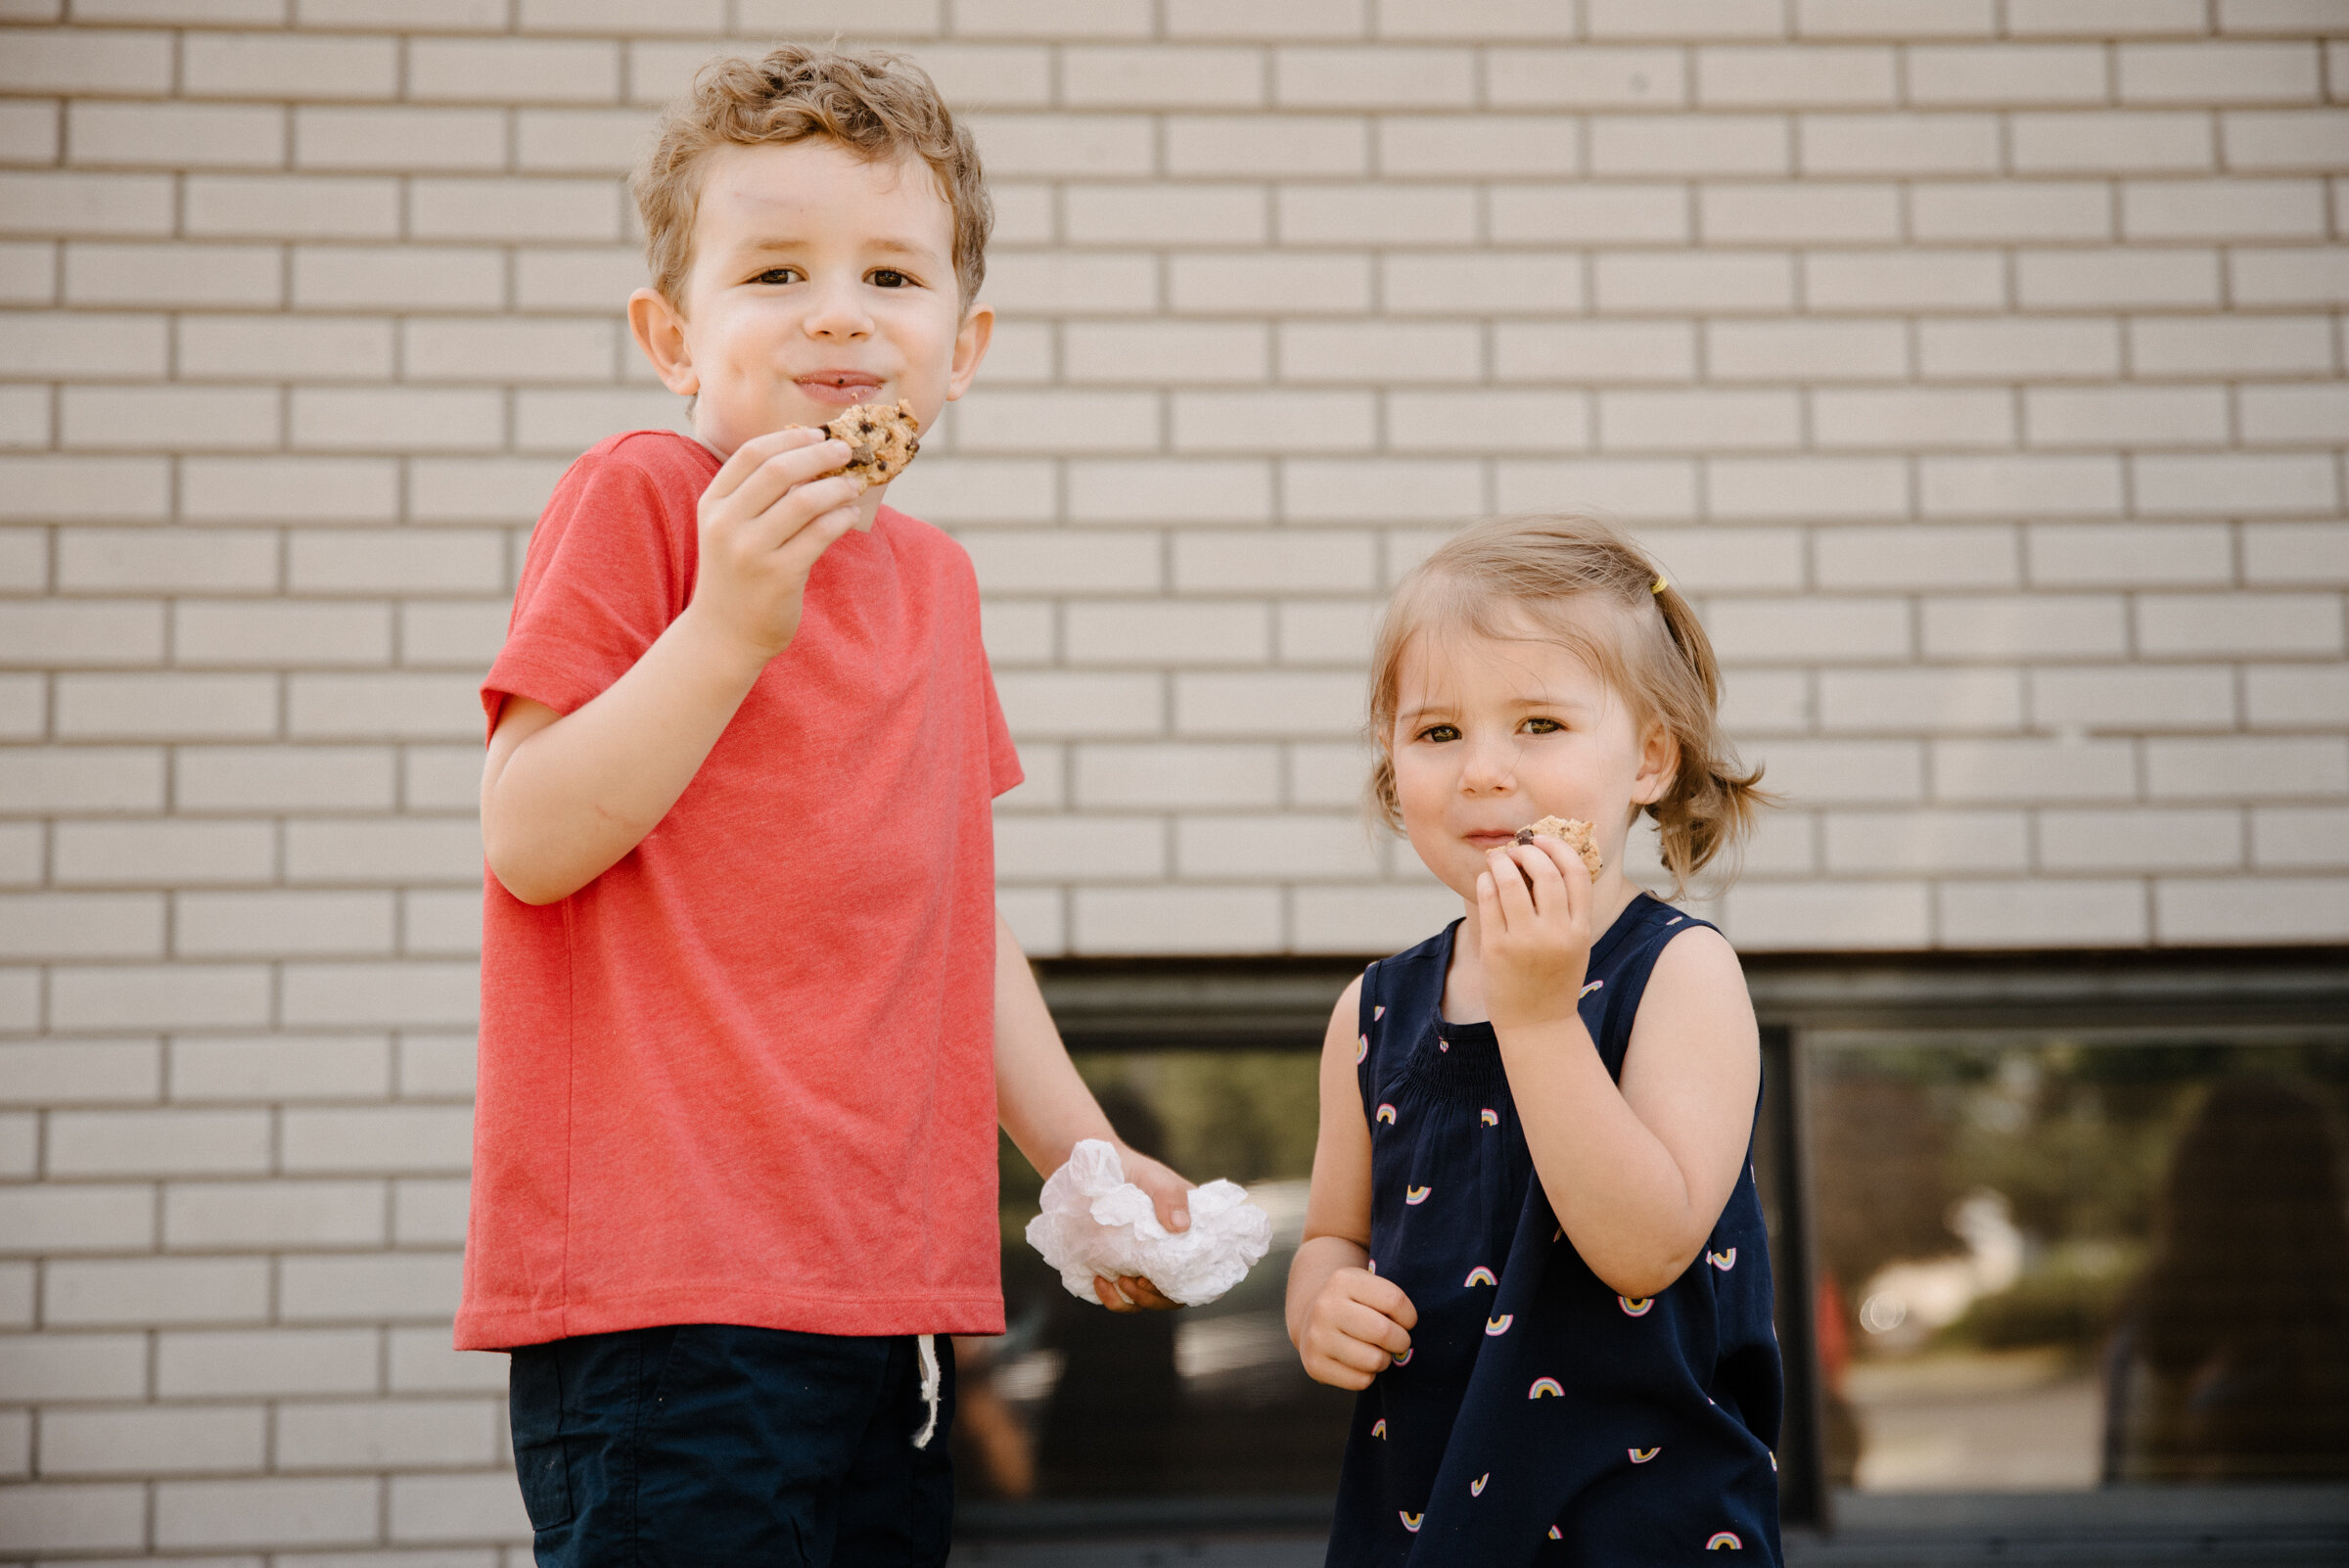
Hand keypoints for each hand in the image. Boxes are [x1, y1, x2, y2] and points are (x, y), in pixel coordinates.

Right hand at [685, 427, 864, 659]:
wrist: (724, 633)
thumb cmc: (736, 572)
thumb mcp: (730, 528)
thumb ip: (756, 494)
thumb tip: (811, 454)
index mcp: (713, 503)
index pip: (751, 453)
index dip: (790, 439)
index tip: (819, 435)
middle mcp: (726, 523)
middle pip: (779, 470)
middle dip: (819, 455)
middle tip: (846, 451)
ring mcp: (750, 551)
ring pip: (803, 501)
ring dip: (836, 487)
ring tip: (853, 486)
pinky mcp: (778, 576)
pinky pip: (819, 534)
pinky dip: (841, 518)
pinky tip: (850, 513)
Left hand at [1093, 1144, 1189, 1312]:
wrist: (1089, 1171)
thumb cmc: (1129, 1170)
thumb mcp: (1153, 1177)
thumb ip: (1169, 1196)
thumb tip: (1181, 1226)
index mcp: (1188, 1233)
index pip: (1204, 1268)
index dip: (1195, 1282)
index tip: (1176, 1279)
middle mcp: (1168, 1253)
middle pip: (1175, 1293)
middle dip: (1158, 1297)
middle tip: (1140, 1280)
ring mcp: (1142, 1264)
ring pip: (1149, 1301)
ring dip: (1137, 1300)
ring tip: (1121, 1279)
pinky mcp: (1118, 1271)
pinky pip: (1121, 1300)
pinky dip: (1113, 1299)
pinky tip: (1100, 1281)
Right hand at [1296, 1267, 1415, 1389]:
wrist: (1310, 1318)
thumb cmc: (1352, 1303)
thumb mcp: (1367, 1287)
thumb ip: (1390, 1303)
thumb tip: (1405, 1340)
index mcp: (1343, 1281)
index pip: (1395, 1301)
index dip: (1409, 1316)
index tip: (1404, 1320)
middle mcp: (1326, 1308)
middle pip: (1384, 1332)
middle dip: (1400, 1341)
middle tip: (1395, 1340)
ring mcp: (1317, 1338)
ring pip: (1374, 1360)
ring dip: (1384, 1359)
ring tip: (1375, 1350)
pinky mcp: (1315, 1365)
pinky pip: (1361, 1381)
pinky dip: (1368, 1375)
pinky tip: (1359, 1362)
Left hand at [1475, 835, 1593, 1033]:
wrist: (1538, 1025)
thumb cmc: (1554, 979)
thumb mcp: (1575, 944)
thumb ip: (1568, 909)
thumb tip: (1546, 859)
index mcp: (1580, 930)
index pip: (1577, 873)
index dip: (1559, 848)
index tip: (1544, 840)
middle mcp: (1556, 933)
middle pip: (1545, 871)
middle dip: (1529, 849)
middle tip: (1517, 847)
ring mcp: (1525, 941)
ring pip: (1512, 882)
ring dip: (1503, 861)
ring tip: (1498, 858)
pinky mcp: (1496, 949)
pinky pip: (1489, 901)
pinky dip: (1487, 882)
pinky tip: (1486, 880)